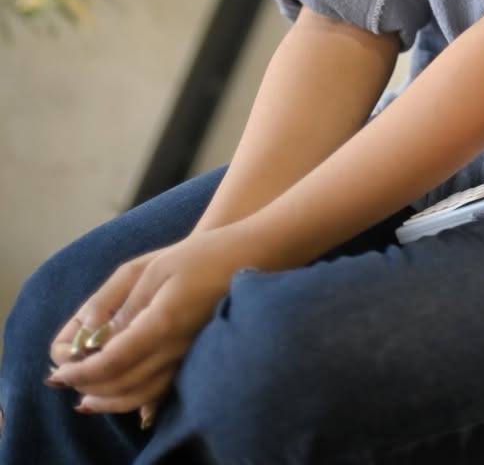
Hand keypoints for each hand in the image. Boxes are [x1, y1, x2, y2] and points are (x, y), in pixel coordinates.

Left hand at [46, 230, 247, 420]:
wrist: (253, 255)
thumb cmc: (203, 254)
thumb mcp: (156, 267)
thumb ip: (123, 304)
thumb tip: (94, 336)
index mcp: (159, 324)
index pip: (109, 362)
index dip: (80, 370)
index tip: (57, 372)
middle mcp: (172, 349)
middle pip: (120, 384)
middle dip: (87, 386)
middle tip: (62, 380)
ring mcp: (186, 355)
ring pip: (140, 395)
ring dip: (107, 400)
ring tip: (85, 398)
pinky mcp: (194, 355)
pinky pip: (159, 391)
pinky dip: (134, 401)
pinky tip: (125, 399)